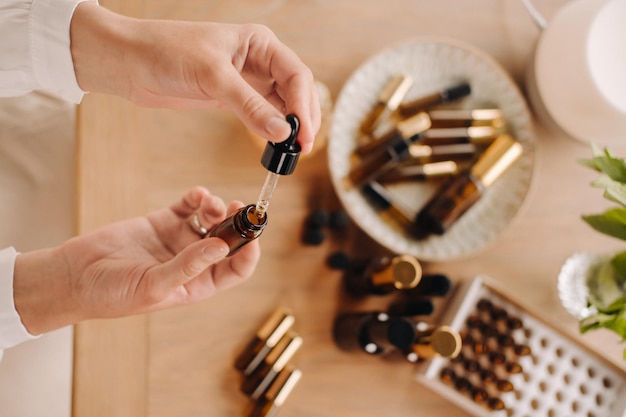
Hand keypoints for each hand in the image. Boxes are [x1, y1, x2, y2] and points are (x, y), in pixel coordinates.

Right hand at [13, 187, 259, 334]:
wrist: (74, 276)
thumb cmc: (112, 293)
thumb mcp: (153, 285)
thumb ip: (188, 266)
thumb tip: (221, 248)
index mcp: (196, 284)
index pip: (234, 270)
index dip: (249, 253)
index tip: (255, 234)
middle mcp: (192, 262)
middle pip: (226, 240)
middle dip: (237, 224)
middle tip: (240, 207)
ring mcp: (177, 241)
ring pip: (210, 220)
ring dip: (216, 209)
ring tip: (209, 203)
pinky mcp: (162, 222)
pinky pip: (187, 207)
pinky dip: (196, 198)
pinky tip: (197, 195)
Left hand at [70, 2, 320, 152]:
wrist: (129, 62)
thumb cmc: (166, 52)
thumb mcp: (213, 77)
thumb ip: (250, 106)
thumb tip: (283, 132)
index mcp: (260, 43)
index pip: (296, 75)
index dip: (304, 106)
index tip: (303, 134)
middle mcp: (258, 59)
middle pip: (295, 90)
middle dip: (303, 118)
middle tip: (302, 148)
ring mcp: (246, 79)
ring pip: (281, 104)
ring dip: (289, 126)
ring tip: (292, 151)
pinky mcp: (232, 96)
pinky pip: (261, 113)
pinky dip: (270, 129)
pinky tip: (274, 144)